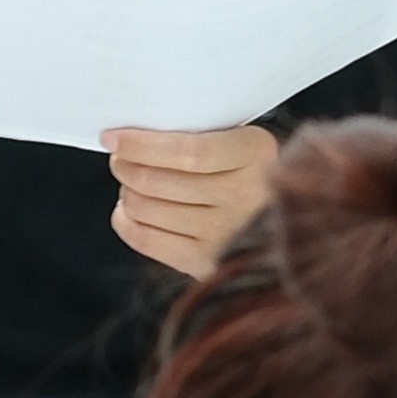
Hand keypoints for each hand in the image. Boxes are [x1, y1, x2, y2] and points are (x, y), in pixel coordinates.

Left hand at [100, 125, 279, 278]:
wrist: (284, 218)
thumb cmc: (245, 168)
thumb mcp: (238, 137)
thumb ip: (200, 133)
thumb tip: (133, 136)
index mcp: (257, 153)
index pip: (189, 151)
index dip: (142, 145)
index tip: (112, 138)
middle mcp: (246, 196)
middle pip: (158, 181)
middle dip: (125, 166)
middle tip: (119, 158)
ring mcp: (228, 234)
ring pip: (146, 208)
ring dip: (127, 192)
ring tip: (133, 183)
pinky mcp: (208, 263)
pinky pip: (147, 239)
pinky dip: (126, 221)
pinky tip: (129, 209)